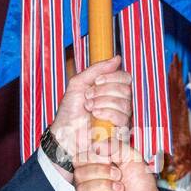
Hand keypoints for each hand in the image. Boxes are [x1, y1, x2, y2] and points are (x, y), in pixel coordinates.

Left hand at [47, 56, 132, 180]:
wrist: (64, 132)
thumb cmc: (70, 110)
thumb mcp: (79, 83)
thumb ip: (97, 69)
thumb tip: (117, 58)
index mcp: (111, 90)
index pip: (125, 78)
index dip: (113, 77)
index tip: (96, 81)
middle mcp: (119, 102)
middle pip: (126, 89)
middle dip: (104, 91)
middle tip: (88, 96)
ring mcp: (121, 117)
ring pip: (125, 103)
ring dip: (103, 102)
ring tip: (89, 107)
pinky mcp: (120, 131)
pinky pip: (123, 117)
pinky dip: (107, 113)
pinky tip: (95, 115)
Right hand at [74, 136, 173, 190]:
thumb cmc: (140, 184)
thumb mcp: (131, 156)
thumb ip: (114, 146)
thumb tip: (95, 146)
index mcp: (93, 168)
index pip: (79, 158)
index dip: (94, 157)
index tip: (111, 161)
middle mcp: (86, 184)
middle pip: (79, 172)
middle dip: (102, 172)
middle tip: (119, 177)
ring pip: (81, 188)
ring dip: (105, 186)